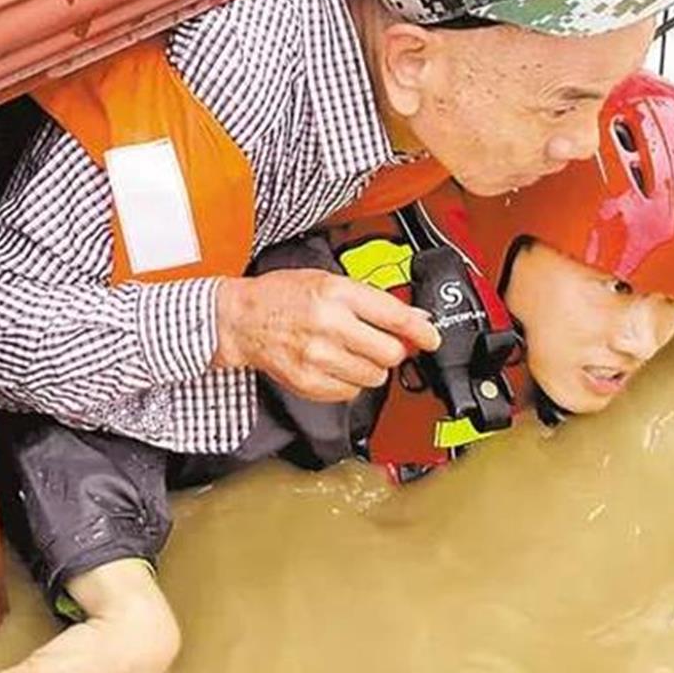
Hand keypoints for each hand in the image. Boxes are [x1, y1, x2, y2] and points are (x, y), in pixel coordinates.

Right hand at [213, 268, 440, 401]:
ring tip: (352, 351)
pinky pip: (351, 392)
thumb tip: (412, 317)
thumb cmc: (282, 296)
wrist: (242, 320)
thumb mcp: (329, 280)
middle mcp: (329, 326)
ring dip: (372, 366)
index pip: (393, 316)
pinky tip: (336, 364)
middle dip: (393, 349)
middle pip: (390, 353)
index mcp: (336, 294)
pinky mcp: (309, 383)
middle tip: (383, 342)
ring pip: (374, 376)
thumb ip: (372, 299)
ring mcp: (318, 358)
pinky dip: (350, 381)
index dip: (421, 331)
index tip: (431, 338)